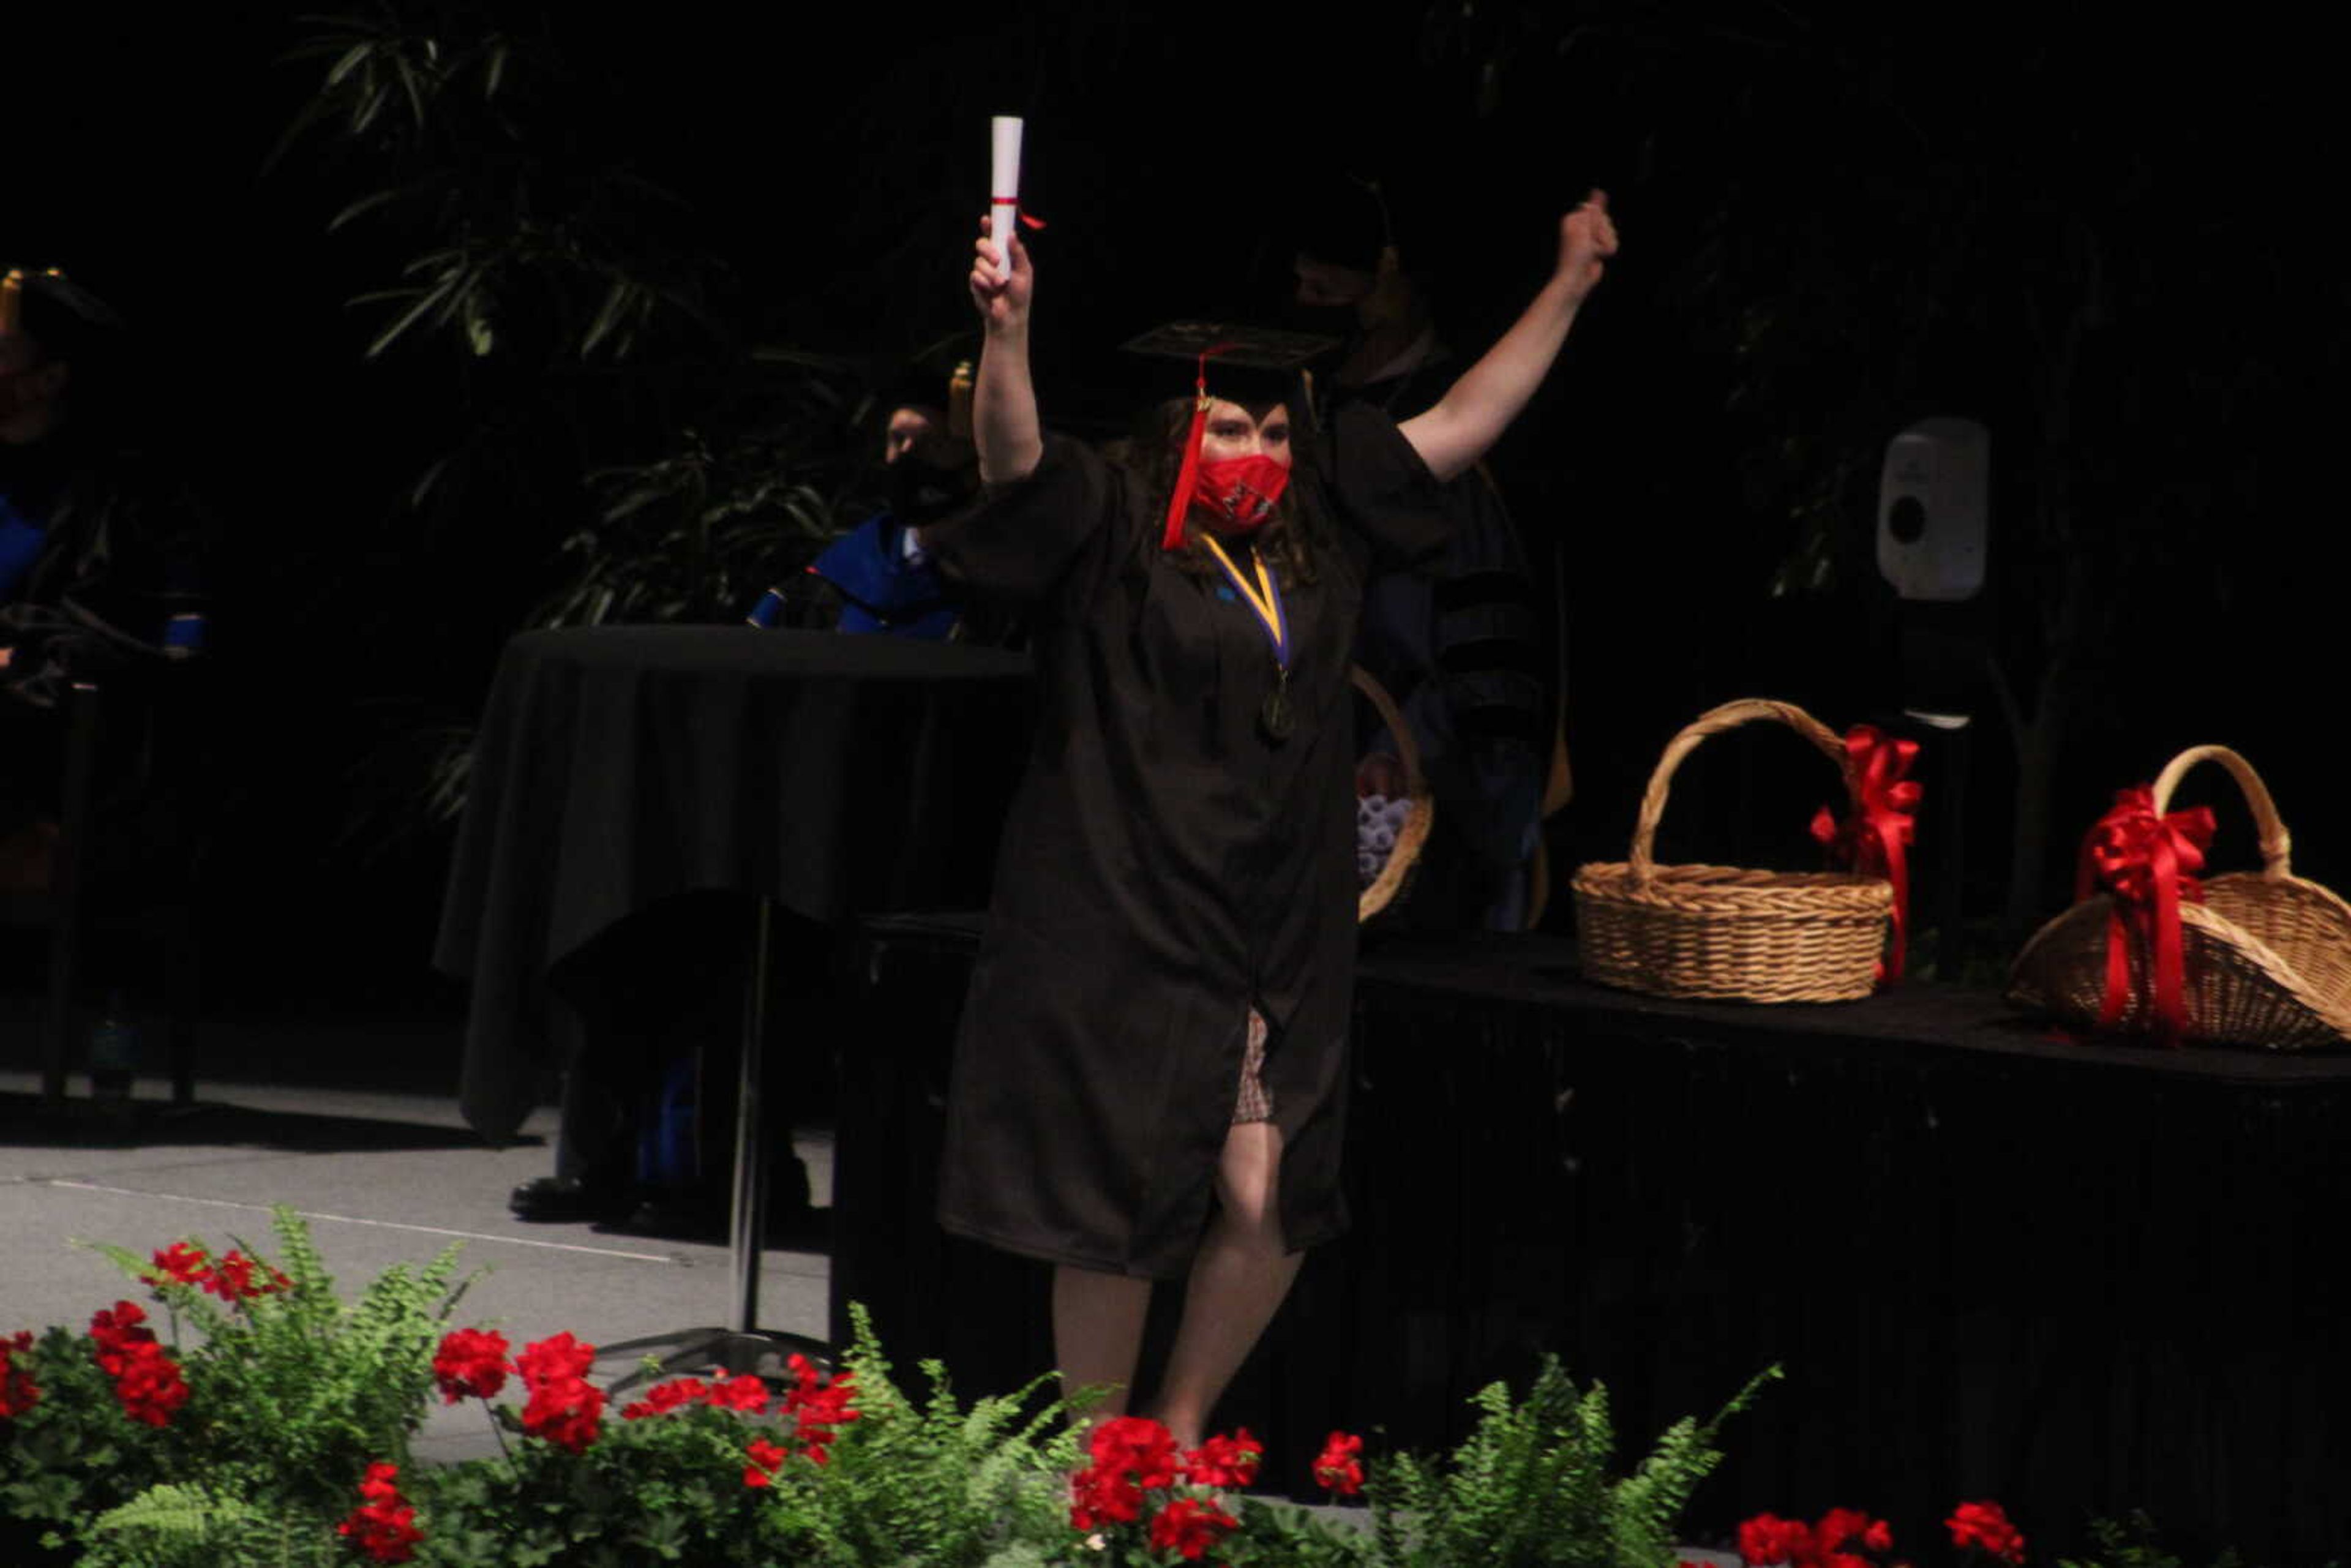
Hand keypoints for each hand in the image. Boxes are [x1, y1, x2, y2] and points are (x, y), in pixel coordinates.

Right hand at [969, 213, 1033, 334]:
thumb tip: (1012, 234)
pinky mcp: (975, 282)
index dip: (989, 225)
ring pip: (978, 262)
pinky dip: (985, 283)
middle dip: (988, 250)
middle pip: (981, 244)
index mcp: (1004, 253)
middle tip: (997, 260)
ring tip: (1001, 284)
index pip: (994, 235)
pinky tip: (992, 291)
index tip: (986, 220)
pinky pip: (975, 276)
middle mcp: (991, 259)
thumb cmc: (1020, 293)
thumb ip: (1018, 253)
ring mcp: (982, 270)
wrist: (1010, 315)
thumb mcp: (1024, 271)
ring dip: (991, 273)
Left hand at [1556, 189, 1618, 302]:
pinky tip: (1600, 256)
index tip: (1589, 232)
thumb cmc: (1575, 256)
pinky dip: (1608, 249)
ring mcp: (1592, 237)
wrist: (1576, 279)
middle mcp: (1583, 226)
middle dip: (1602, 233)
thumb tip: (1597, 192)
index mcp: (1575, 219)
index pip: (1596, 210)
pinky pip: (1613, 242)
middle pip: (1605, 219)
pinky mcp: (1599, 247)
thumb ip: (1593, 212)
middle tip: (1591, 245)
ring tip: (1595, 253)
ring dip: (1606, 243)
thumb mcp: (1583, 230)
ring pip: (1612, 231)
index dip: (1597, 221)